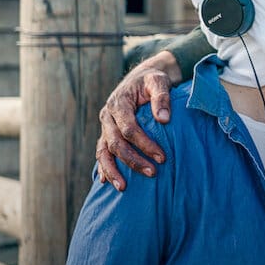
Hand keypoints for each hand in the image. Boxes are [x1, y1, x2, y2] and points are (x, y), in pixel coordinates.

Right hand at [96, 51, 179, 190]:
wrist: (141, 77)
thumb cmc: (152, 80)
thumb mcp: (159, 81)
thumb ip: (162, 97)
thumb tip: (163, 120)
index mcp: (119, 103)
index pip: (129, 129)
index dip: (144, 144)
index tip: (162, 157)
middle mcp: (107, 116)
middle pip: (116, 143)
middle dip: (133, 160)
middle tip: (153, 173)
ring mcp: (105, 126)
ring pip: (103, 151)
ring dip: (112, 170)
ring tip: (123, 188)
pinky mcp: (106, 133)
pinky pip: (101, 152)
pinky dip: (103, 167)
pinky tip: (106, 181)